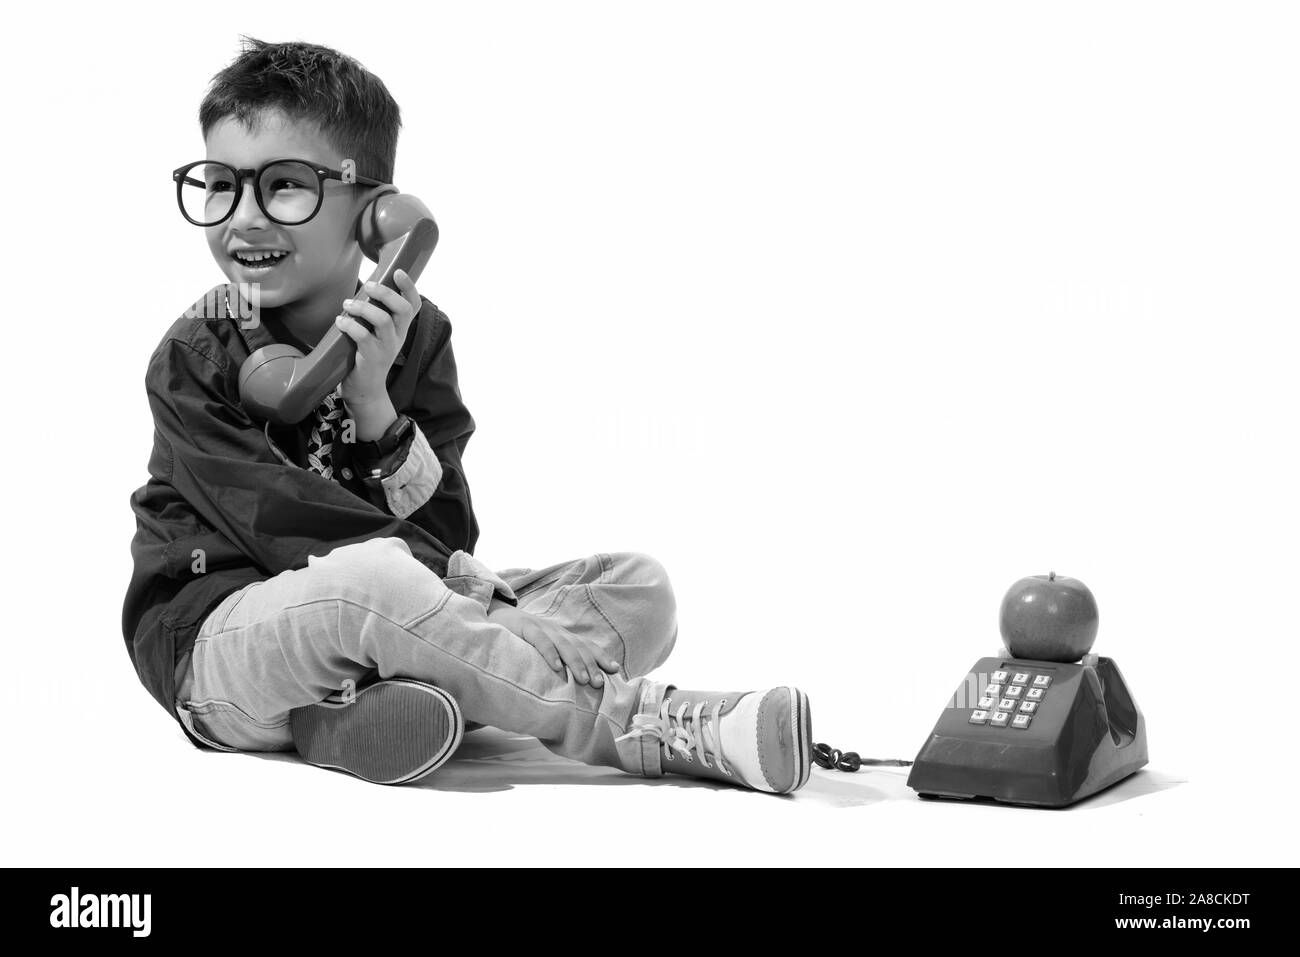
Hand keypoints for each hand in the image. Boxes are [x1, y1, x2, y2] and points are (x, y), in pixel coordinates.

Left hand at [335, 269, 421, 407]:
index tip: (398, 272)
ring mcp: (387, 348)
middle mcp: (398, 337)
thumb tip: (363, 290)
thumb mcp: (377, 335)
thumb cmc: (367, 357)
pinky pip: (363, 336)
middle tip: (368, 286)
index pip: (413, 305)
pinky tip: (340, 321)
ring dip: (363, 308)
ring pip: (383, 320)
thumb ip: (375, 315)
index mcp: (400, 329)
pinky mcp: (372, 358)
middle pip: (402, 309)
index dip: (409, 287)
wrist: (365, 390)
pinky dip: (349, 325)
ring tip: (348, 304)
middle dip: (385, 293)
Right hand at [486, 598, 621, 687]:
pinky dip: (549, 654)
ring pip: (563, 645)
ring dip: (575, 662)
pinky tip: (556, 668)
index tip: (616, 670)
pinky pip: (540, 641)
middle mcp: (556, 631)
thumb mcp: (542, 645)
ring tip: (584, 680)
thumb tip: (573, 682)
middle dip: (592, 664)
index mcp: (562, 635)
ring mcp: (542, 628)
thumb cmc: (521, 637)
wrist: (497, 613)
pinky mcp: (525, 628)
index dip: (601, 656)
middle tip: (600, 683)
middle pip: (579, 647)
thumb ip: (556, 658)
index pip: (586, 645)